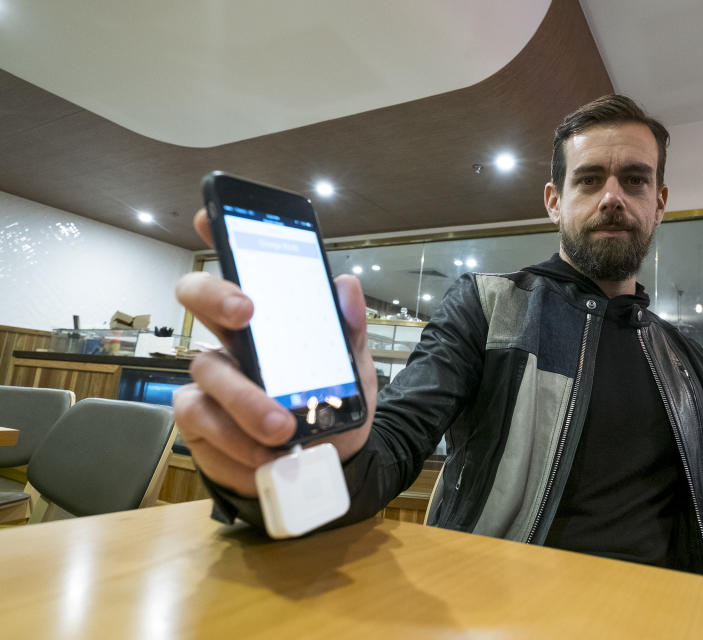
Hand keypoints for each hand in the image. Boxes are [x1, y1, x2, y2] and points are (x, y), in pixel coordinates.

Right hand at [172, 209, 377, 496]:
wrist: (330, 466)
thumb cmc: (331, 409)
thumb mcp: (353, 370)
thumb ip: (349, 330)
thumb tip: (346, 284)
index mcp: (266, 321)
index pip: (237, 269)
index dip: (217, 236)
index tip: (209, 215)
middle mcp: (230, 343)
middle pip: (197, 300)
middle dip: (215, 295)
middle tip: (246, 312)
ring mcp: (210, 382)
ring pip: (205, 371)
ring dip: (244, 399)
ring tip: (281, 427)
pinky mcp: (200, 424)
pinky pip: (203, 423)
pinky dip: (235, 441)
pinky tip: (265, 455)